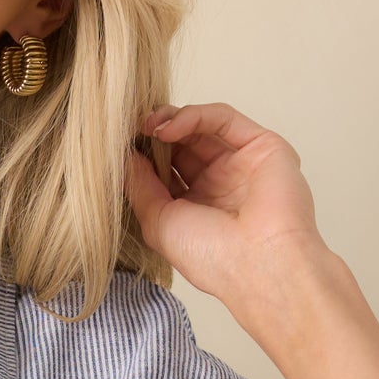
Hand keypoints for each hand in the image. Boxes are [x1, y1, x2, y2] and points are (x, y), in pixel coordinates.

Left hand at [124, 100, 330, 305]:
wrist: (259, 262)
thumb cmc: (211, 256)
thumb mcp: (159, 222)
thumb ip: (140, 187)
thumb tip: (123, 158)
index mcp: (196, 208)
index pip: (165, 170)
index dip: (143, 156)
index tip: (117, 148)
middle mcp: (219, 184)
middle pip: (181, 145)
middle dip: (154, 135)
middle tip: (130, 130)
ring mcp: (240, 164)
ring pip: (201, 127)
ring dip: (169, 121)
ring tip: (147, 126)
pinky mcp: (261, 145)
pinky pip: (223, 119)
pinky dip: (193, 116)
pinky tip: (168, 129)